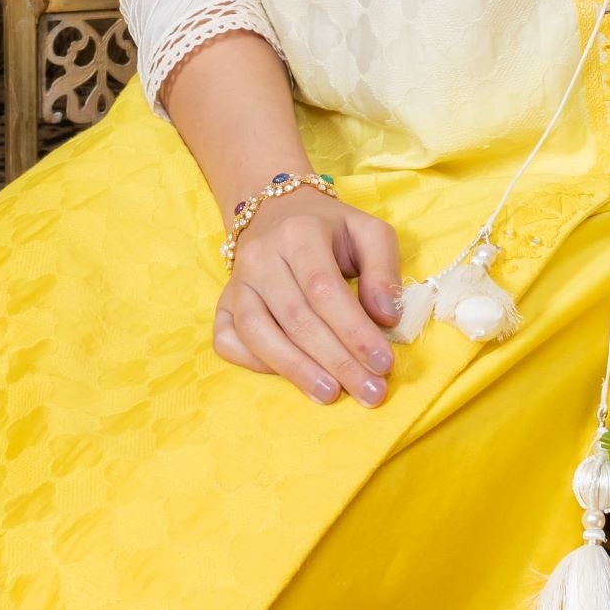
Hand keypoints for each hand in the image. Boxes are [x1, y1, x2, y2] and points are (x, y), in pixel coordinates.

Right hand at [211, 187, 402, 407]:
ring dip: (298, 371)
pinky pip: (228, 341)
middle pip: (297, 318)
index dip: (354, 331)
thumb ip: (383, 270)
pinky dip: (256, 364)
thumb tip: (387, 317)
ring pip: (259, 334)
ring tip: (332, 394)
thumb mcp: (368, 233)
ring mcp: (236, 282)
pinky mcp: (222, 304)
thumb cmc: (331, 231)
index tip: (384, 364)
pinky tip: (291, 378)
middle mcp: (261, 256)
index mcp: (300, 232)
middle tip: (370, 393)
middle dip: (337, 361)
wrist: (278, 214)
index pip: (324, 289)